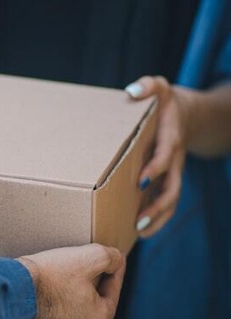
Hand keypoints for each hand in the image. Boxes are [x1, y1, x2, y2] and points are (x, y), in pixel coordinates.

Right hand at [17, 244, 124, 318]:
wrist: (14, 290)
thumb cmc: (52, 274)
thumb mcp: (90, 256)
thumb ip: (111, 256)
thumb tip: (116, 259)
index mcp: (100, 318)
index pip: (113, 286)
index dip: (113, 266)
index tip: (111, 254)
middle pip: (93, 299)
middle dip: (91, 280)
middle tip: (83, 261)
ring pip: (72, 309)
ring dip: (70, 293)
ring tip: (62, 273)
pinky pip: (51, 315)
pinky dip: (52, 303)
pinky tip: (45, 289)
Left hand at [125, 76, 189, 237]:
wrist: (187, 113)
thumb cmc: (165, 101)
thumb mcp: (159, 87)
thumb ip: (148, 86)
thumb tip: (132, 91)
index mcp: (170, 138)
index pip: (165, 156)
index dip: (155, 169)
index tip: (140, 181)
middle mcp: (174, 158)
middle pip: (172, 187)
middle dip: (157, 205)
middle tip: (139, 220)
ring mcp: (172, 171)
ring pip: (171, 199)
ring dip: (158, 217)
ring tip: (139, 232)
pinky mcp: (167, 178)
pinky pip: (166, 200)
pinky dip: (157, 216)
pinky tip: (140, 229)